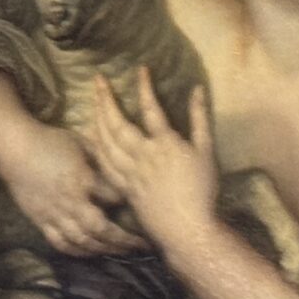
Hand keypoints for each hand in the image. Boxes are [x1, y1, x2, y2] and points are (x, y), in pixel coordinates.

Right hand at [0, 120, 138, 256]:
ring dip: (104, 249)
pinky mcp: (41, 221)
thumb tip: (120, 166)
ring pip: (82, 241)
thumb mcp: (81, 143)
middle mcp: (71, 201)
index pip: (113, 197)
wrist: (13, 148)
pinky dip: (78, 252)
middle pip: (100, 228)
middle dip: (123, 239)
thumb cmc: (49, 140)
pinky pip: (61, 243)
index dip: (129, 203)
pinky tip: (91, 253)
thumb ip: (101, 158)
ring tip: (121, 252)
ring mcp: (54, 214)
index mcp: (82, 179)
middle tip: (140, 244)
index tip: (140, 207)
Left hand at [86, 69, 220, 258]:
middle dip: (106, 100)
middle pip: (117, 124)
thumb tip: (197, 90)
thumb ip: (200, 118)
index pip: (151, 109)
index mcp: (165, 144)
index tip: (140, 70)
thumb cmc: (202, 191)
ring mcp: (131, 173)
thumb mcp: (206, 151)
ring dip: (97, 120)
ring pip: (106, 143)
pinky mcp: (125, 189)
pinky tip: (92, 138)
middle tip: (98, 82)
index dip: (144, 87)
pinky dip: (97, 148)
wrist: (188, 228)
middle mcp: (143, 156)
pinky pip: (105, 164)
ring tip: (93, 103)